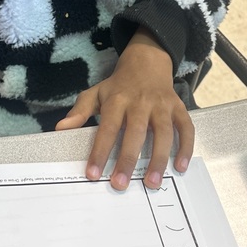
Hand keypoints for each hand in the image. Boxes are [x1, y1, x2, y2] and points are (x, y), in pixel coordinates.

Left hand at [55, 28, 194, 190]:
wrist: (146, 62)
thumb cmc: (118, 86)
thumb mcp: (95, 94)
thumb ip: (79, 112)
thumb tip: (61, 129)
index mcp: (117, 100)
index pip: (107, 128)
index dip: (100, 151)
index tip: (92, 173)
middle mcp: (141, 103)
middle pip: (135, 133)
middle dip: (128, 160)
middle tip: (120, 184)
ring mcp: (162, 106)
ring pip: (163, 133)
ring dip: (159, 159)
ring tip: (152, 183)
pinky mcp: (178, 108)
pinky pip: (185, 128)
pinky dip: (186, 147)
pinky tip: (180, 167)